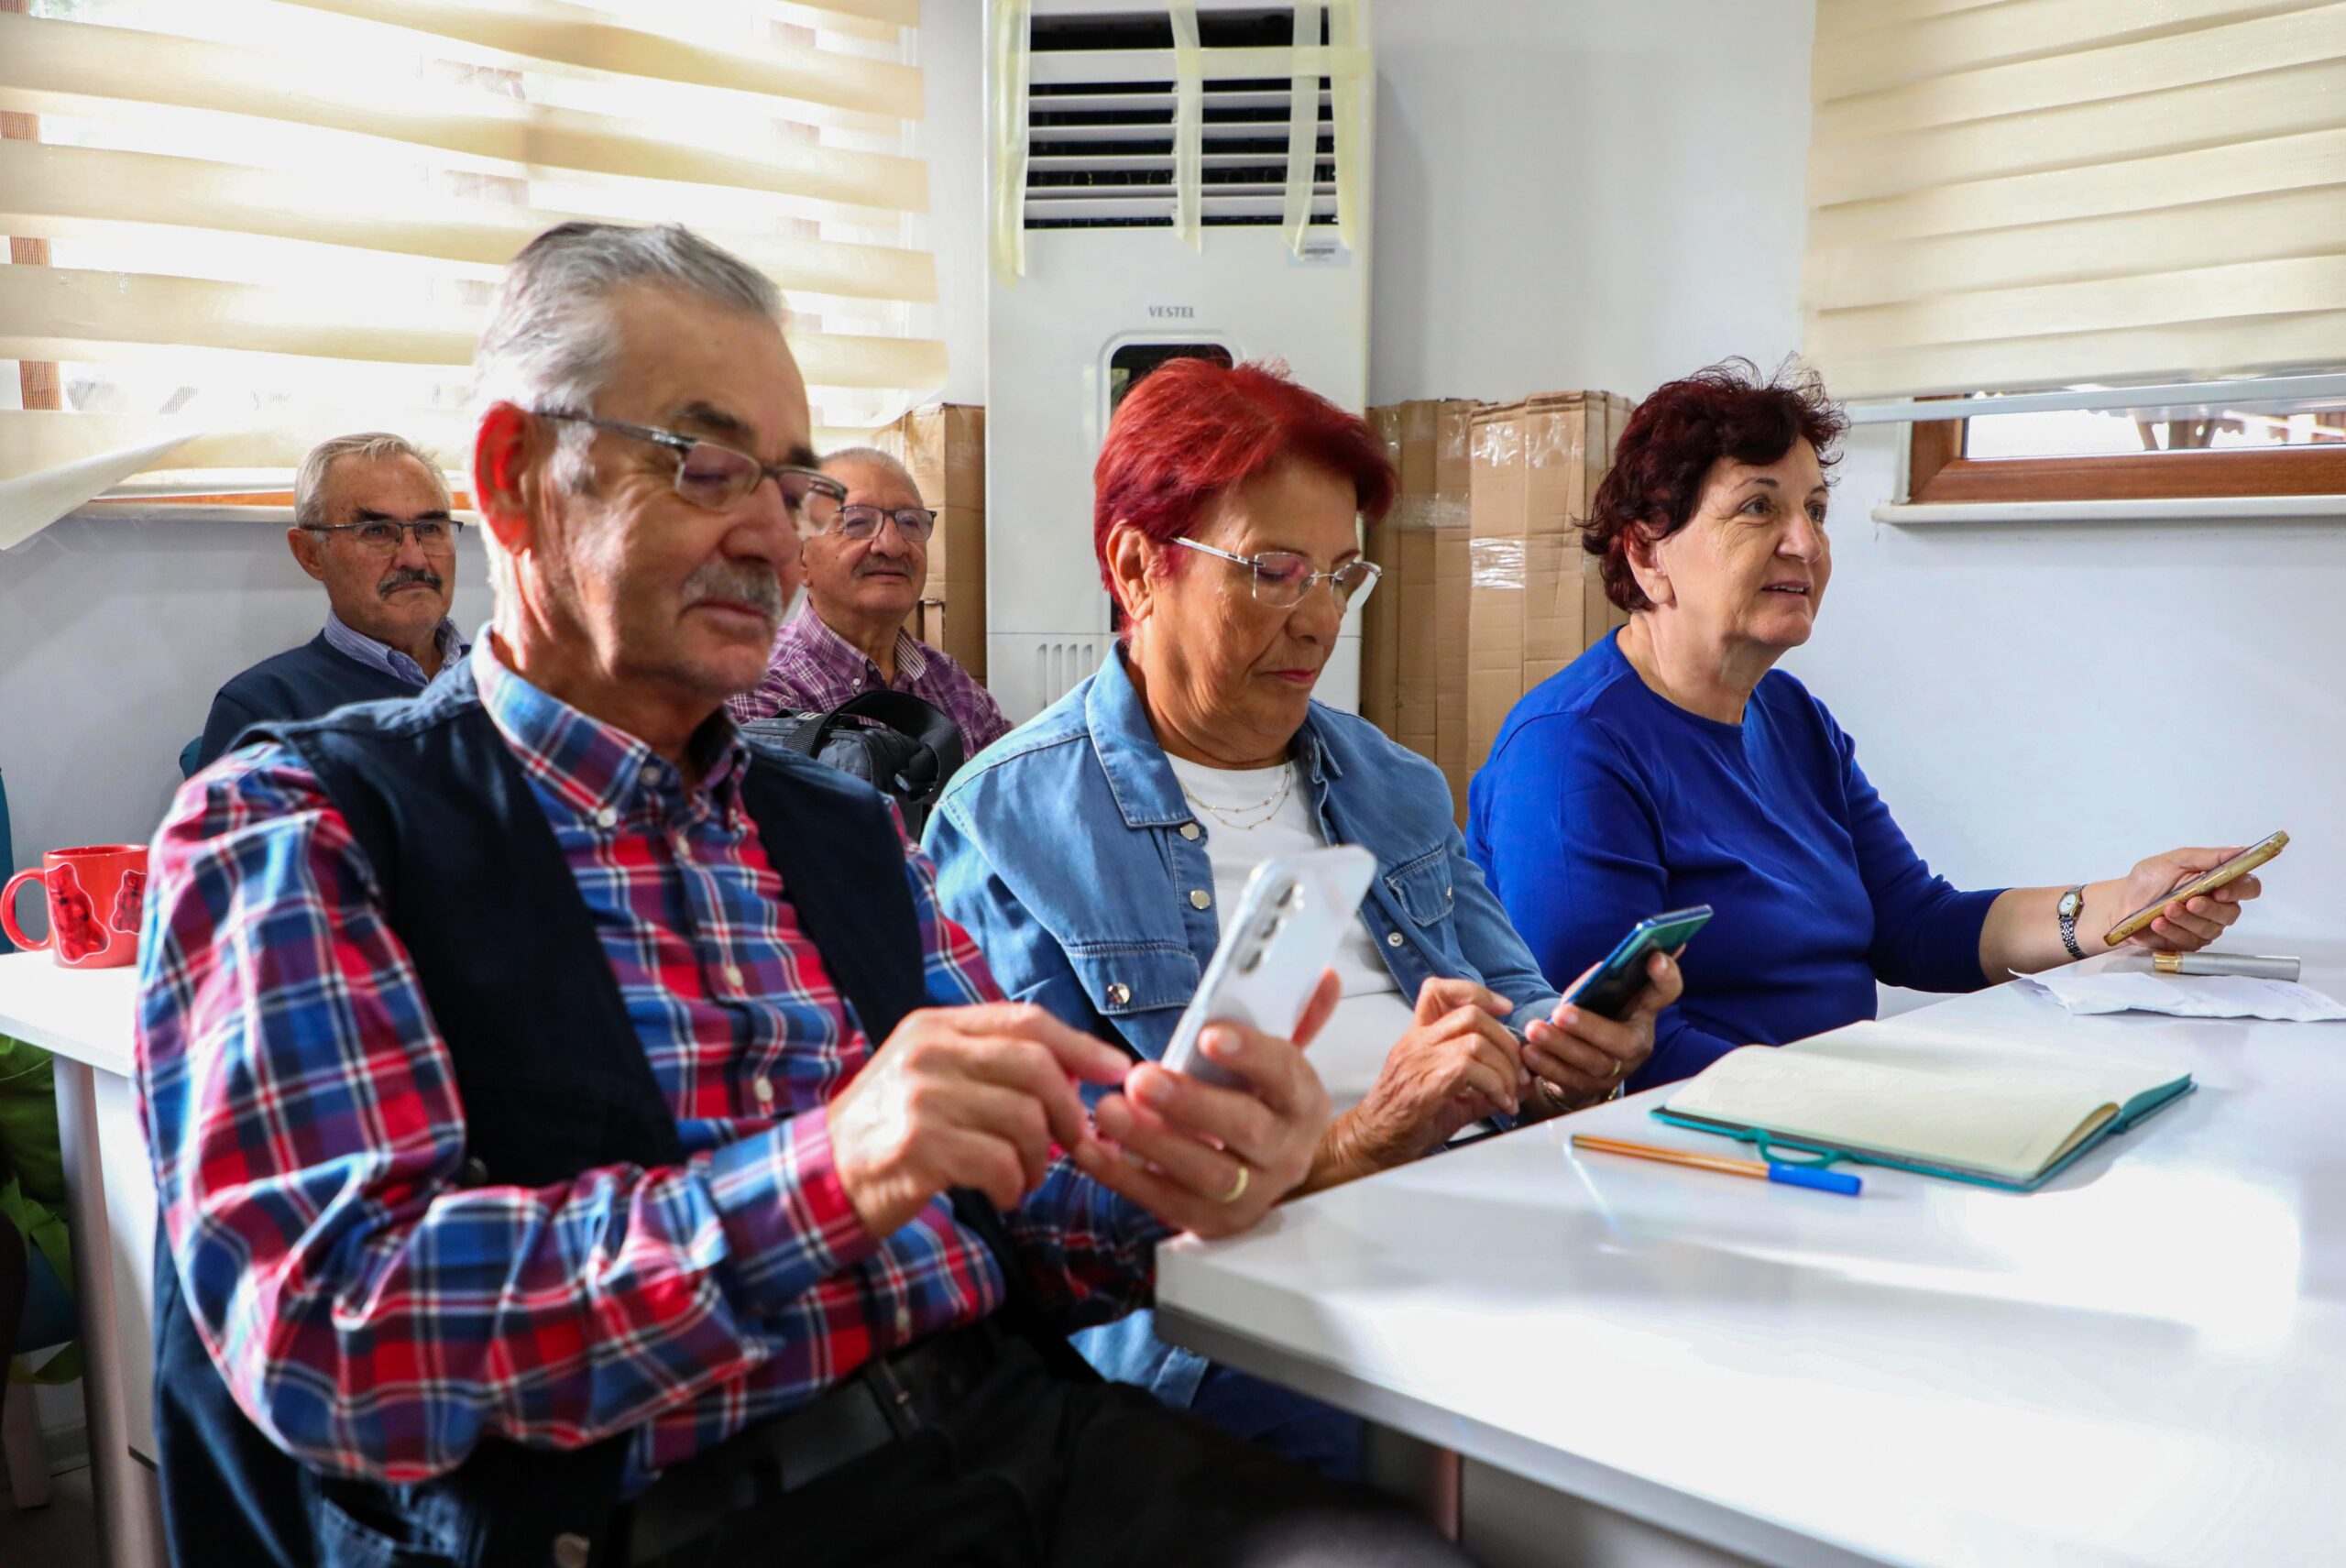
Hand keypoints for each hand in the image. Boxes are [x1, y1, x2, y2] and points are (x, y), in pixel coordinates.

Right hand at [829, 1003, 1133, 1238]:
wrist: (821, 1177)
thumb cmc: (889, 1129)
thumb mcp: (930, 1075)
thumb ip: (988, 1063)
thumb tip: (1073, 1073)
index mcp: (936, 1026)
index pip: (1026, 1021)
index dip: (1081, 1046)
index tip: (1118, 1071)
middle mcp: (928, 1053)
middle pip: (1036, 1067)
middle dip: (1070, 1111)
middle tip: (1074, 1143)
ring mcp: (921, 1097)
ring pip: (1025, 1120)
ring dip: (1042, 1160)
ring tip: (1027, 1176)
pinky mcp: (918, 1146)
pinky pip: (1001, 1162)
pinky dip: (1017, 1185)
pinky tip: (1006, 1194)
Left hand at [1074, 971, 1339, 1239]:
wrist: (1266, 1172)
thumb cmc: (1260, 1104)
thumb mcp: (1278, 1063)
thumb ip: (1295, 1017)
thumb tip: (1322, 976)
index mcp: (1302, 1102)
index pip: (1285, 1074)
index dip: (1250, 1053)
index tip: (1207, 1034)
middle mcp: (1287, 1152)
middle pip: (1245, 1130)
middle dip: (1190, 1103)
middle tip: (1141, 1079)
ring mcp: (1253, 1193)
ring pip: (1208, 1174)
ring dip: (1153, 1142)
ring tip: (1109, 1111)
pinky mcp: (1213, 1221)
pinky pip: (1166, 1204)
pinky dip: (1124, 1177)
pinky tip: (1091, 1149)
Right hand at [1324, 978, 1523, 1179]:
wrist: (1374, 1142)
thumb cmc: (1409, 1117)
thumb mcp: (1451, 1093)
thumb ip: (1487, 1084)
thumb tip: (1525, 1084)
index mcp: (1419, 1036)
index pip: (1439, 990)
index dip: (1477, 992)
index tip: (1503, 1009)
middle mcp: (1417, 1042)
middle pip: (1472, 1015)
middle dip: (1507, 1042)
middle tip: (1519, 1072)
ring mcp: (1419, 1060)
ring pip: (1475, 1041)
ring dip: (1504, 1069)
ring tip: (1509, 1093)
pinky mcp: (1425, 1084)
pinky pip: (1469, 1069)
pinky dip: (1495, 1085)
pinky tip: (1499, 1102)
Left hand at [1521, 950, 1680, 1112]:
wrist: (1575, 1060)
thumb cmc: (1588, 1016)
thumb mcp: (1594, 996)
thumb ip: (1598, 983)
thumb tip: (1600, 972)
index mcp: (1644, 1011)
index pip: (1665, 991)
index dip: (1666, 975)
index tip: (1654, 956)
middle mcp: (1638, 1043)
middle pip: (1624, 1041)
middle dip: (1590, 1027)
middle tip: (1559, 1013)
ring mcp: (1618, 1071)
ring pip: (1594, 1063)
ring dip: (1561, 1047)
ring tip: (1534, 1031)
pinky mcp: (1593, 1089)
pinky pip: (1572, 1081)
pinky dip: (1548, 1066)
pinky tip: (1529, 1053)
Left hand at [2110, 847, 2260, 952]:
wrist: (2121, 904)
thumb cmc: (2148, 881)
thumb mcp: (2175, 861)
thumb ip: (2208, 857)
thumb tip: (2240, 851)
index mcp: (2218, 882)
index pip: (2248, 887)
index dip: (2240, 890)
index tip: (2221, 890)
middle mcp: (2217, 906)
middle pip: (2231, 913)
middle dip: (2208, 908)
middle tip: (2189, 902)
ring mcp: (2204, 927)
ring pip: (2209, 928)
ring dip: (2185, 919)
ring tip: (2165, 909)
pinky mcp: (2189, 943)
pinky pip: (2188, 941)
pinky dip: (2172, 930)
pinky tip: (2158, 923)